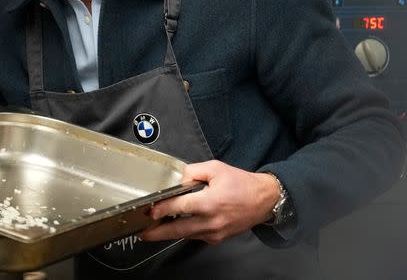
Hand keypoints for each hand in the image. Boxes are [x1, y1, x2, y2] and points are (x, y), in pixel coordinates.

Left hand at [140, 160, 278, 244]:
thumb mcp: (216, 168)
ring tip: (153, 230)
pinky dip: (184, 233)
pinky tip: (175, 227)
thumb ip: (193, 172)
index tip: (149, 211)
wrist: (264, 200)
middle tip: (143, 233)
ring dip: (169, 234)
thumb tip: (178, 180)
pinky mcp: (217, 238)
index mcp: (210, 202)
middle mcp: (211, 221)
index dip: (162, 210)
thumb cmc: (241, 183)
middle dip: (157, 233)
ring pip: (185, 236)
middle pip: (178, 230)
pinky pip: (195, 236)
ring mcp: (214, 233)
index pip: (179, 207)